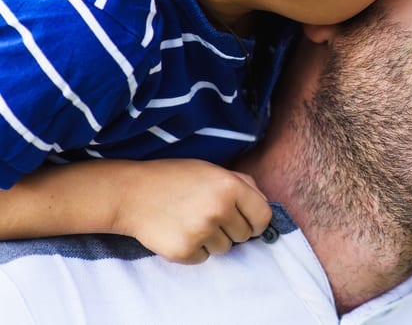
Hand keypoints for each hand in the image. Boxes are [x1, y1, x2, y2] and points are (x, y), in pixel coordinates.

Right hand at [113, 159, 272, 263]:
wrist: (130, 193)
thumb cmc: (175, 179)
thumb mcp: (212, 170)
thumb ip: (242, 183)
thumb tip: (264, 204)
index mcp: (230, 186)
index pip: (263, 216)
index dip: (256, 220)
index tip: (247, 221)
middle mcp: (218, 210)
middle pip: (245, 235)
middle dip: (232, 228)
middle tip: (208, 216)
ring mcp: (200, 232)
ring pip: (225, 249)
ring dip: (213, 240)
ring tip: (191, 221)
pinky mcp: (184, 251)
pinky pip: (204, 258)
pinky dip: (194, 249)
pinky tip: (179, 231)